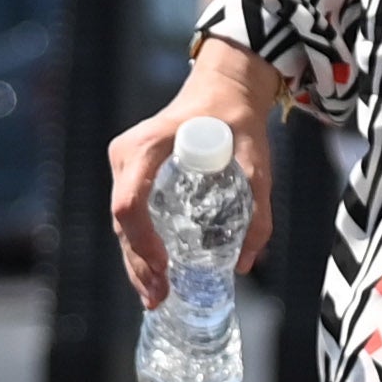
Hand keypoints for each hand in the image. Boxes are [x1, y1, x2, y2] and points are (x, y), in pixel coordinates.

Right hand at [111, 45, 279, 305]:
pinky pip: (130, 214)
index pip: (130, 203)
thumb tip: (247, 262)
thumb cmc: (237, 116)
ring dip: (136, 261)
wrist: (224, 86)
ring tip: (155, 296)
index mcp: (149, 146)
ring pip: (123, 223)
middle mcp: (127, 156)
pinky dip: (139, 244)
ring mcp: (125, 165)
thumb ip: (258, 207)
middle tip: (160, 296)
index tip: (165, 266)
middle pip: (123, 220)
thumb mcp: (256, 157)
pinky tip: (152, 274)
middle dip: (139, 263)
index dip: (142, 240)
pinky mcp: (131, 173)